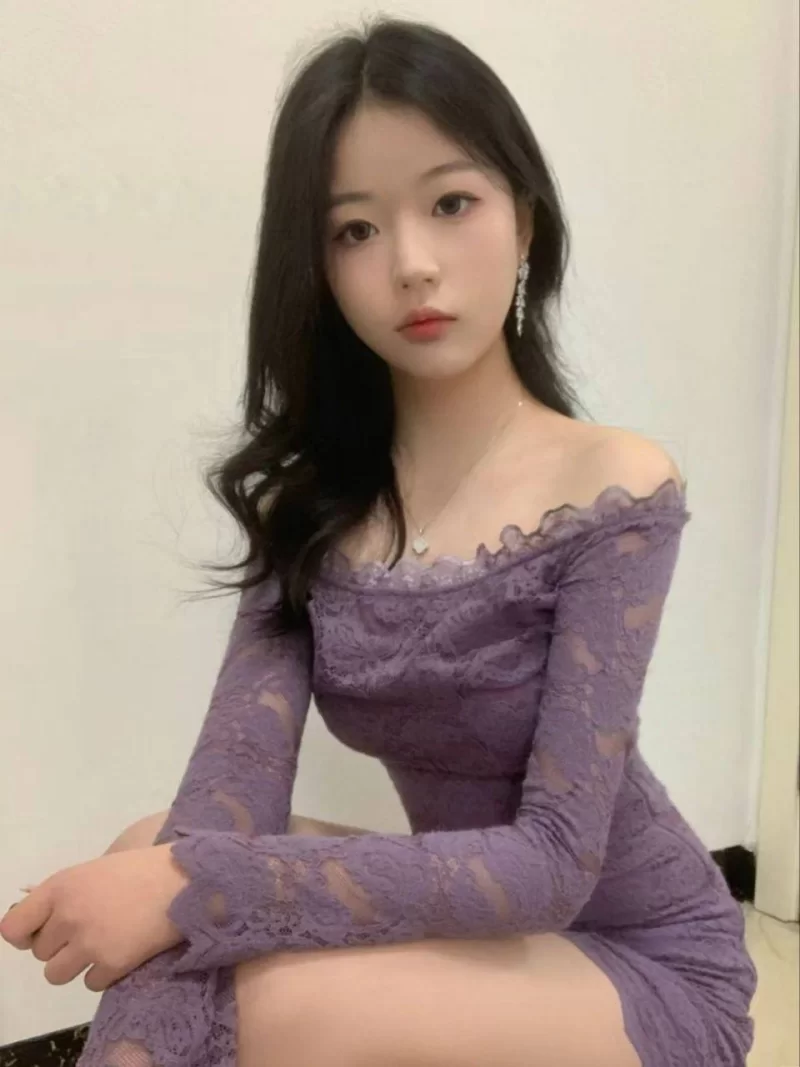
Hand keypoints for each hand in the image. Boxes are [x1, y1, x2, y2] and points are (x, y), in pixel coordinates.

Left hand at [0, 844, 188, 990]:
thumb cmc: (142, 868)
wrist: (185, 880)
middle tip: (90, 929)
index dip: (24, 935)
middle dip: (60, 945)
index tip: (42, 933)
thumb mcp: (95, 870)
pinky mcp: (112, 965)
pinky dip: (104, 973)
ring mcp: (89, 943)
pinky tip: (123, 951)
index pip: (13, 929)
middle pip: (39, 953)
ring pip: (56, 975)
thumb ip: (65, 894)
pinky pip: (89, 984)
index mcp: (61, 887)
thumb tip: (39, 921)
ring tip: (103, 945)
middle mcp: (68, 916)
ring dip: (76, 964)